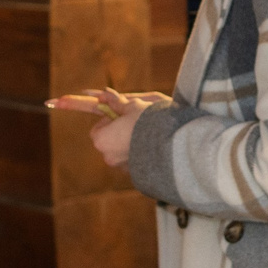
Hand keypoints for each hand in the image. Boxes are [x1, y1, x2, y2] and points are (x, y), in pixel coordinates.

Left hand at [48, 88, 170, 170]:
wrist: (170, 142)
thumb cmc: (146, 120)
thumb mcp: (132, 106)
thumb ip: (117, 103)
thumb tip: (104, 95)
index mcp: (101, 140)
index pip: (98, 129)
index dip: (109, 120)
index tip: (121, 115)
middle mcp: (108, 156)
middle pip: (109, 141)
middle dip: (118, 132)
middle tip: (133, 122)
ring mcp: (122, 167)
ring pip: (121, 151)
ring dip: (129, 142)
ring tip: (145, 132)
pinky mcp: (136, 173)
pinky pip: (133, 160)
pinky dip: (138, 153)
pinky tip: (150, 144)